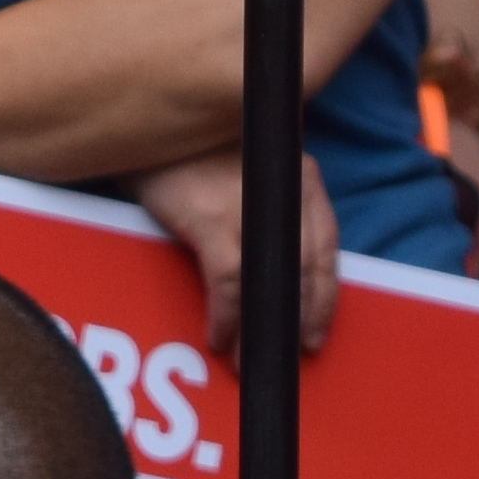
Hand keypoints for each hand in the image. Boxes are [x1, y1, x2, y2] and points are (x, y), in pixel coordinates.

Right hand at [130, 151, 340, 360]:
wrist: (151, 120)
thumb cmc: (197, 149)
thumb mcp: (251, 168)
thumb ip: (270, 203)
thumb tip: (276, 263)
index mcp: (299, 176)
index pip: (327, 243)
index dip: (325, 292)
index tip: (318, 327)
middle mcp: (285, 188)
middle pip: (308, 267)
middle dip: (305, 316)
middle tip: (295, 352)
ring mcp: (251, 203)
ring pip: (274, 280)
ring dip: (266, 326)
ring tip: (252, 358)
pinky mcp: (212, 217)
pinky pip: (230, 282)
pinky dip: (228, 316)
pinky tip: (220, 336)